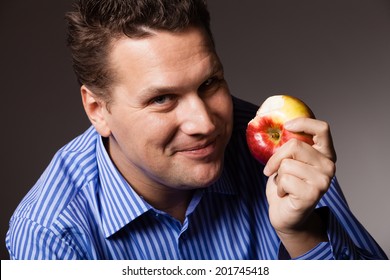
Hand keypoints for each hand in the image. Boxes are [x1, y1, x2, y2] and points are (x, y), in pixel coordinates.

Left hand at [263, 118, 335, 256]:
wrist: (286, 215)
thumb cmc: (286, 186)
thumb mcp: (290, 161)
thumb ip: (292, 147)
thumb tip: (280, 127)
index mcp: (325, 154)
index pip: (322, 128)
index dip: (303, 123)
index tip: (286, 127)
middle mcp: (329, 166)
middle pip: (295, 145)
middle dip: (276, 158)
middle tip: (273, 170)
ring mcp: (323, 181)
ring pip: (287, 164)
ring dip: (278, 175)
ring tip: (285, 185)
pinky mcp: (312, 194)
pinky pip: (284, 179)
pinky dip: (279, 187)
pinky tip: (286, 194)